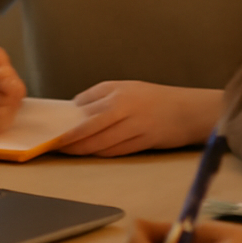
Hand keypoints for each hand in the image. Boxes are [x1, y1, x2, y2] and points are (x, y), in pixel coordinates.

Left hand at [55, 82, 218, 155]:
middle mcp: (125, 107)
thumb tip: (75, 108)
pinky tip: (91, 154)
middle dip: (69, 139)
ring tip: (67, 152)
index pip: (84, 106)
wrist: (189, 110)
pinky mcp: (144, 141)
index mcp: (118, 91)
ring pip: (101, 142)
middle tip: (53, 145)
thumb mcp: (127, 87)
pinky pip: (116, 151)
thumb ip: (101, 96)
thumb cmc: (155, 98)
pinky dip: (101, 153)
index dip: (67, 120)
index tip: (52, 128)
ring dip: (82, 149)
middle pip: (89, 127)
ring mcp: (135, 125)